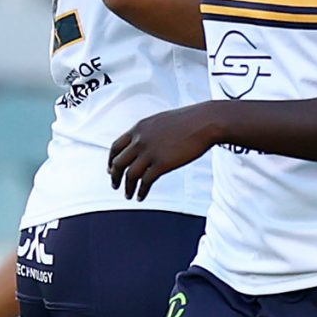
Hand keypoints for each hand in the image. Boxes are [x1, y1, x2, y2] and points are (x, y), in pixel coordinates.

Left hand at [109, 103, 224, 200]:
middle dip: (114, 176)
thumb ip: (149, 132)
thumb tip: (147, 143)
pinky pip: (146, 181)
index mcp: (139, 128)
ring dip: (127, 187)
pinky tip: (141, 196)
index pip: (116, 147)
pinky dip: (141, 191)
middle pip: (118, 162)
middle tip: (115, 185)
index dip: (111, 160)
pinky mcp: (162, 163)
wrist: (205, 121)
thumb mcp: (161, 121)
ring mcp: (150, 152)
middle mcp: (140, 140)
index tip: (111, 169)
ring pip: (130, 174)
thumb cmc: (189, 120)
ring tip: (128, 195)